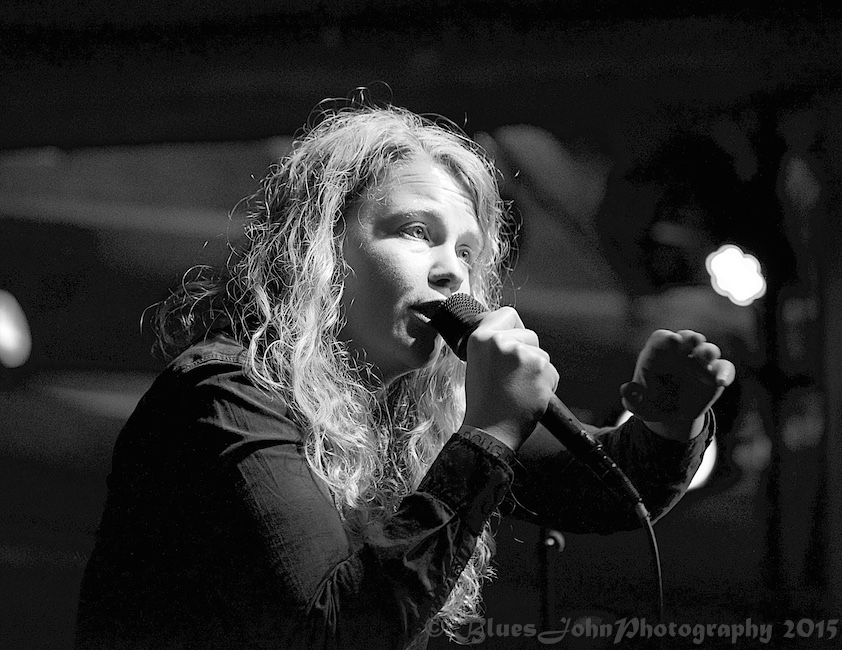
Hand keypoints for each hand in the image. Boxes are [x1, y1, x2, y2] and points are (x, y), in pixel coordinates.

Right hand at [462, 307, 559, 450]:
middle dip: (527, 353)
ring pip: (542, 355)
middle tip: (511, 377)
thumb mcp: (477, 364)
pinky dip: (545, 385)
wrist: (489, 431)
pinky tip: (529, 396)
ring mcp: (522, 355)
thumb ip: (493, 345)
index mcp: (481, 338)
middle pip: (529, 334)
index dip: (514, 329)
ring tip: (518, 389)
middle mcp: (500, 342)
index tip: (511, 342)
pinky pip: (551, 372)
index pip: (507, 314)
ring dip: (536, 371)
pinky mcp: (540, 369)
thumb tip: (512, 332)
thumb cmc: (484, 401)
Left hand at [620, 329, 735, 437]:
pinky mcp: (714, 375)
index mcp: (657, 355)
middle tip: (692, 340)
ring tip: (705, 358)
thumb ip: (631, 398)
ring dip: (708, 351)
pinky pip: (724, 369)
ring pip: (707, 350)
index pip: (660, 339)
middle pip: (686, 338)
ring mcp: (698, 363)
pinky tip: (720, 382)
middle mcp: (679, 354)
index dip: (665, 339)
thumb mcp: (638, 405)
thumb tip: (626, 390)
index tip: (671, 340)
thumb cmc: (651, 404)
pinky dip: (724, 373)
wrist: (671, 415)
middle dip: (690, 338)